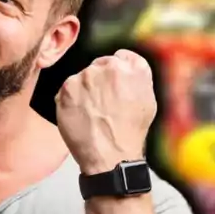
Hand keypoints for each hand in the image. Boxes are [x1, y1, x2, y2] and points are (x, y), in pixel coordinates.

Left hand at [56, 49, 156, 172]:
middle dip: (100, 80)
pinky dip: (71, 100)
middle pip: (100, 65)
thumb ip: (138, 77)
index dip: (117, 73)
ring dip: (84, 89)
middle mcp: (108, 67)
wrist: (110, 155)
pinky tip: (80, 115)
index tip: (114, 84)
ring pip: (82, 77)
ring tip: (91, 112)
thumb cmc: (130, 132)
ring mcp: (85, 77)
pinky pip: (67, 89)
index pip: (121, 58)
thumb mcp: (148, 101)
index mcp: (133, 68)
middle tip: (102, 102)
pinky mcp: (66, 89)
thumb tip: (128, 66)